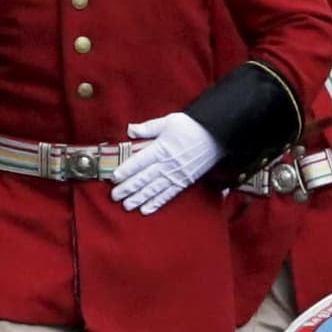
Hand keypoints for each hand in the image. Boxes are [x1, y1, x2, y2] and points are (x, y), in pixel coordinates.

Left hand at [109, 111, 223, 214]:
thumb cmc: (191, 126)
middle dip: (129, 188)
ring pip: (154, 189)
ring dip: (140, 198)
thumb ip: (148, 128)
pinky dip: (157, 202)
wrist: (217, 134)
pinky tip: (146, 209)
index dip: (126, 170)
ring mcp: (176, 174)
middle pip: (144, 178)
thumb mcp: (168, 121)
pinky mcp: (184, 181)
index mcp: (161, 148)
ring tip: (127, 206)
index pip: (140, 161)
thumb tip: (130, 130)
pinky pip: (168, 194)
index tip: (114, 178)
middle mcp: (167, 164)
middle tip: (115, 197)